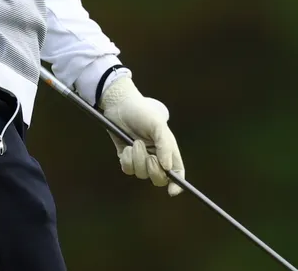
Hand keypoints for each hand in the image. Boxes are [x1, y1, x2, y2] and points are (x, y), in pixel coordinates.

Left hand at [99, 76, 184, 195]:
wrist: (120, 105)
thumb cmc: (143, 112)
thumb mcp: (158, 125)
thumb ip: (165, 145)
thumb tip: (168, 167)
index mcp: (168, 150)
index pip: (177, 172)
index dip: (177, 184)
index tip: (172, 191)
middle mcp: (156, 157)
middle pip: (159, 179)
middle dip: (154, 171)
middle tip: (150, 158)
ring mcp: (141, 159)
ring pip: (141, 174)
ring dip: (138, 159)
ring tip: (135, 143)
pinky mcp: (127, 158)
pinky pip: (128, 169)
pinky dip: (128, 159)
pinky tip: (127, 146)